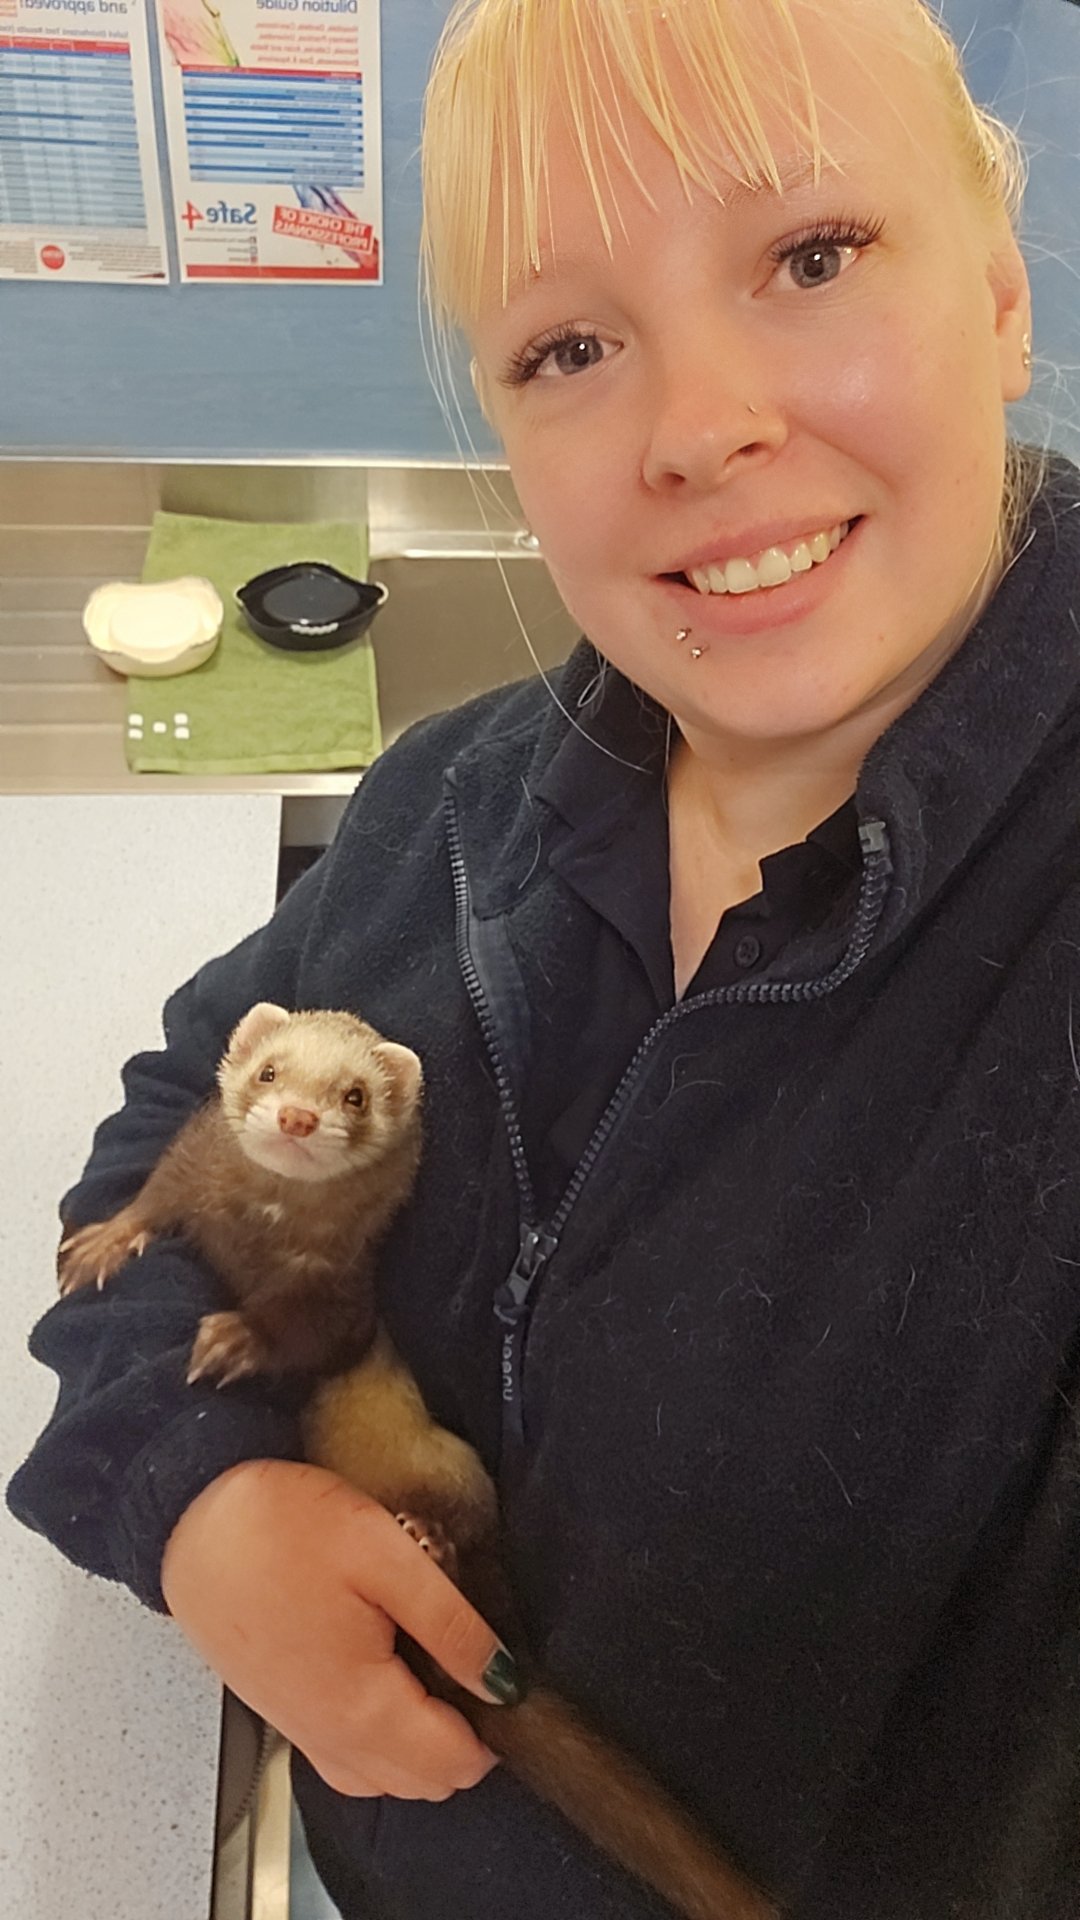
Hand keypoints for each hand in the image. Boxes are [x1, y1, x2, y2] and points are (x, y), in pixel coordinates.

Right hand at [161, 1459, 508, 1797]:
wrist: (192, 1517)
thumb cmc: (282, 1526)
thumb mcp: (387, 1554)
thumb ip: (450, 1626)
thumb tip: (504, 1680)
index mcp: (361, 1706)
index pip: (455, 1763)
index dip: (493, 1725)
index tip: (500, 1670)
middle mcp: (329, 1735)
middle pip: (423, 1781)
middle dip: (463, 1739)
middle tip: (470, 1662)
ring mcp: (301, 1727)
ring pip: (384, 1778)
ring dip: (423, 1747)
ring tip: (436, 1672)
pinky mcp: (281, 1708)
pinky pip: (345, 1760)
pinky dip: (380, 1746)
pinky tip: (386, 1690)